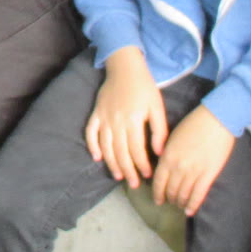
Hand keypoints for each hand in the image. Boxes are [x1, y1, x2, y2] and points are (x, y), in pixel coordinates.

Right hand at [84, 49, 167, 188]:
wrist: (125, 67)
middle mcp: (116, 122)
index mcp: (133, 120)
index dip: (142, 165)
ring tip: (118, 176)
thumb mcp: (157, 106)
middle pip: (121, 152)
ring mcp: (103, 118)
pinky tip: (97, 158)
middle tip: (134, 184)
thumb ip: (159, 130)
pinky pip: (90, 133)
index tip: (148, 176)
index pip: (137, 149)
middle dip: (128, 170)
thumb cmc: (144, 87)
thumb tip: (160, 152)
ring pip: (106, 147)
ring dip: (112, 163)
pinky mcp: (96, 113)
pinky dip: (92, 146)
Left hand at [155, 105, 235, 213]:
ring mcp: (193, 172)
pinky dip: (193, 205)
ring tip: (180, 205)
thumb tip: (164, 168)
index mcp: (167, 157)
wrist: (216, 120)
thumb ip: (167, 154)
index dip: (157, 193)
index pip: (158, 181)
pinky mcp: (208, 174)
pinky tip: (189, 211)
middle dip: (169, 199)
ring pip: (183, 194)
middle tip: (170, 202)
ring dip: (180, 202)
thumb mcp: (173, 138)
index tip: (158, 200)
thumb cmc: (194, 125)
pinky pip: (198, 194)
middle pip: (170, 190)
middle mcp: (178, 167)